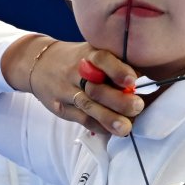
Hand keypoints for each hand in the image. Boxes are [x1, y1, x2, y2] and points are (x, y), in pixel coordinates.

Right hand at [2, 35, 143, 135]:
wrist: (38, 63)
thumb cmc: (77, 59)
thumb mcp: (92, 52)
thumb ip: (116, 64)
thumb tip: (145, 77)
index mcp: (87, 54)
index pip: (101, 59)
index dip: (117, 69)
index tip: (132, 80)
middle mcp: (75, 72)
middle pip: (96, 88)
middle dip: (118, 100)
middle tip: (137, 107)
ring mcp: (65, 91)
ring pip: (88, 107)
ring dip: (108, 119)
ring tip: (126, 128)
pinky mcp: (59, 107)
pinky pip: (80, 119)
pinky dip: (97, 126)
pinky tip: (111, 131)